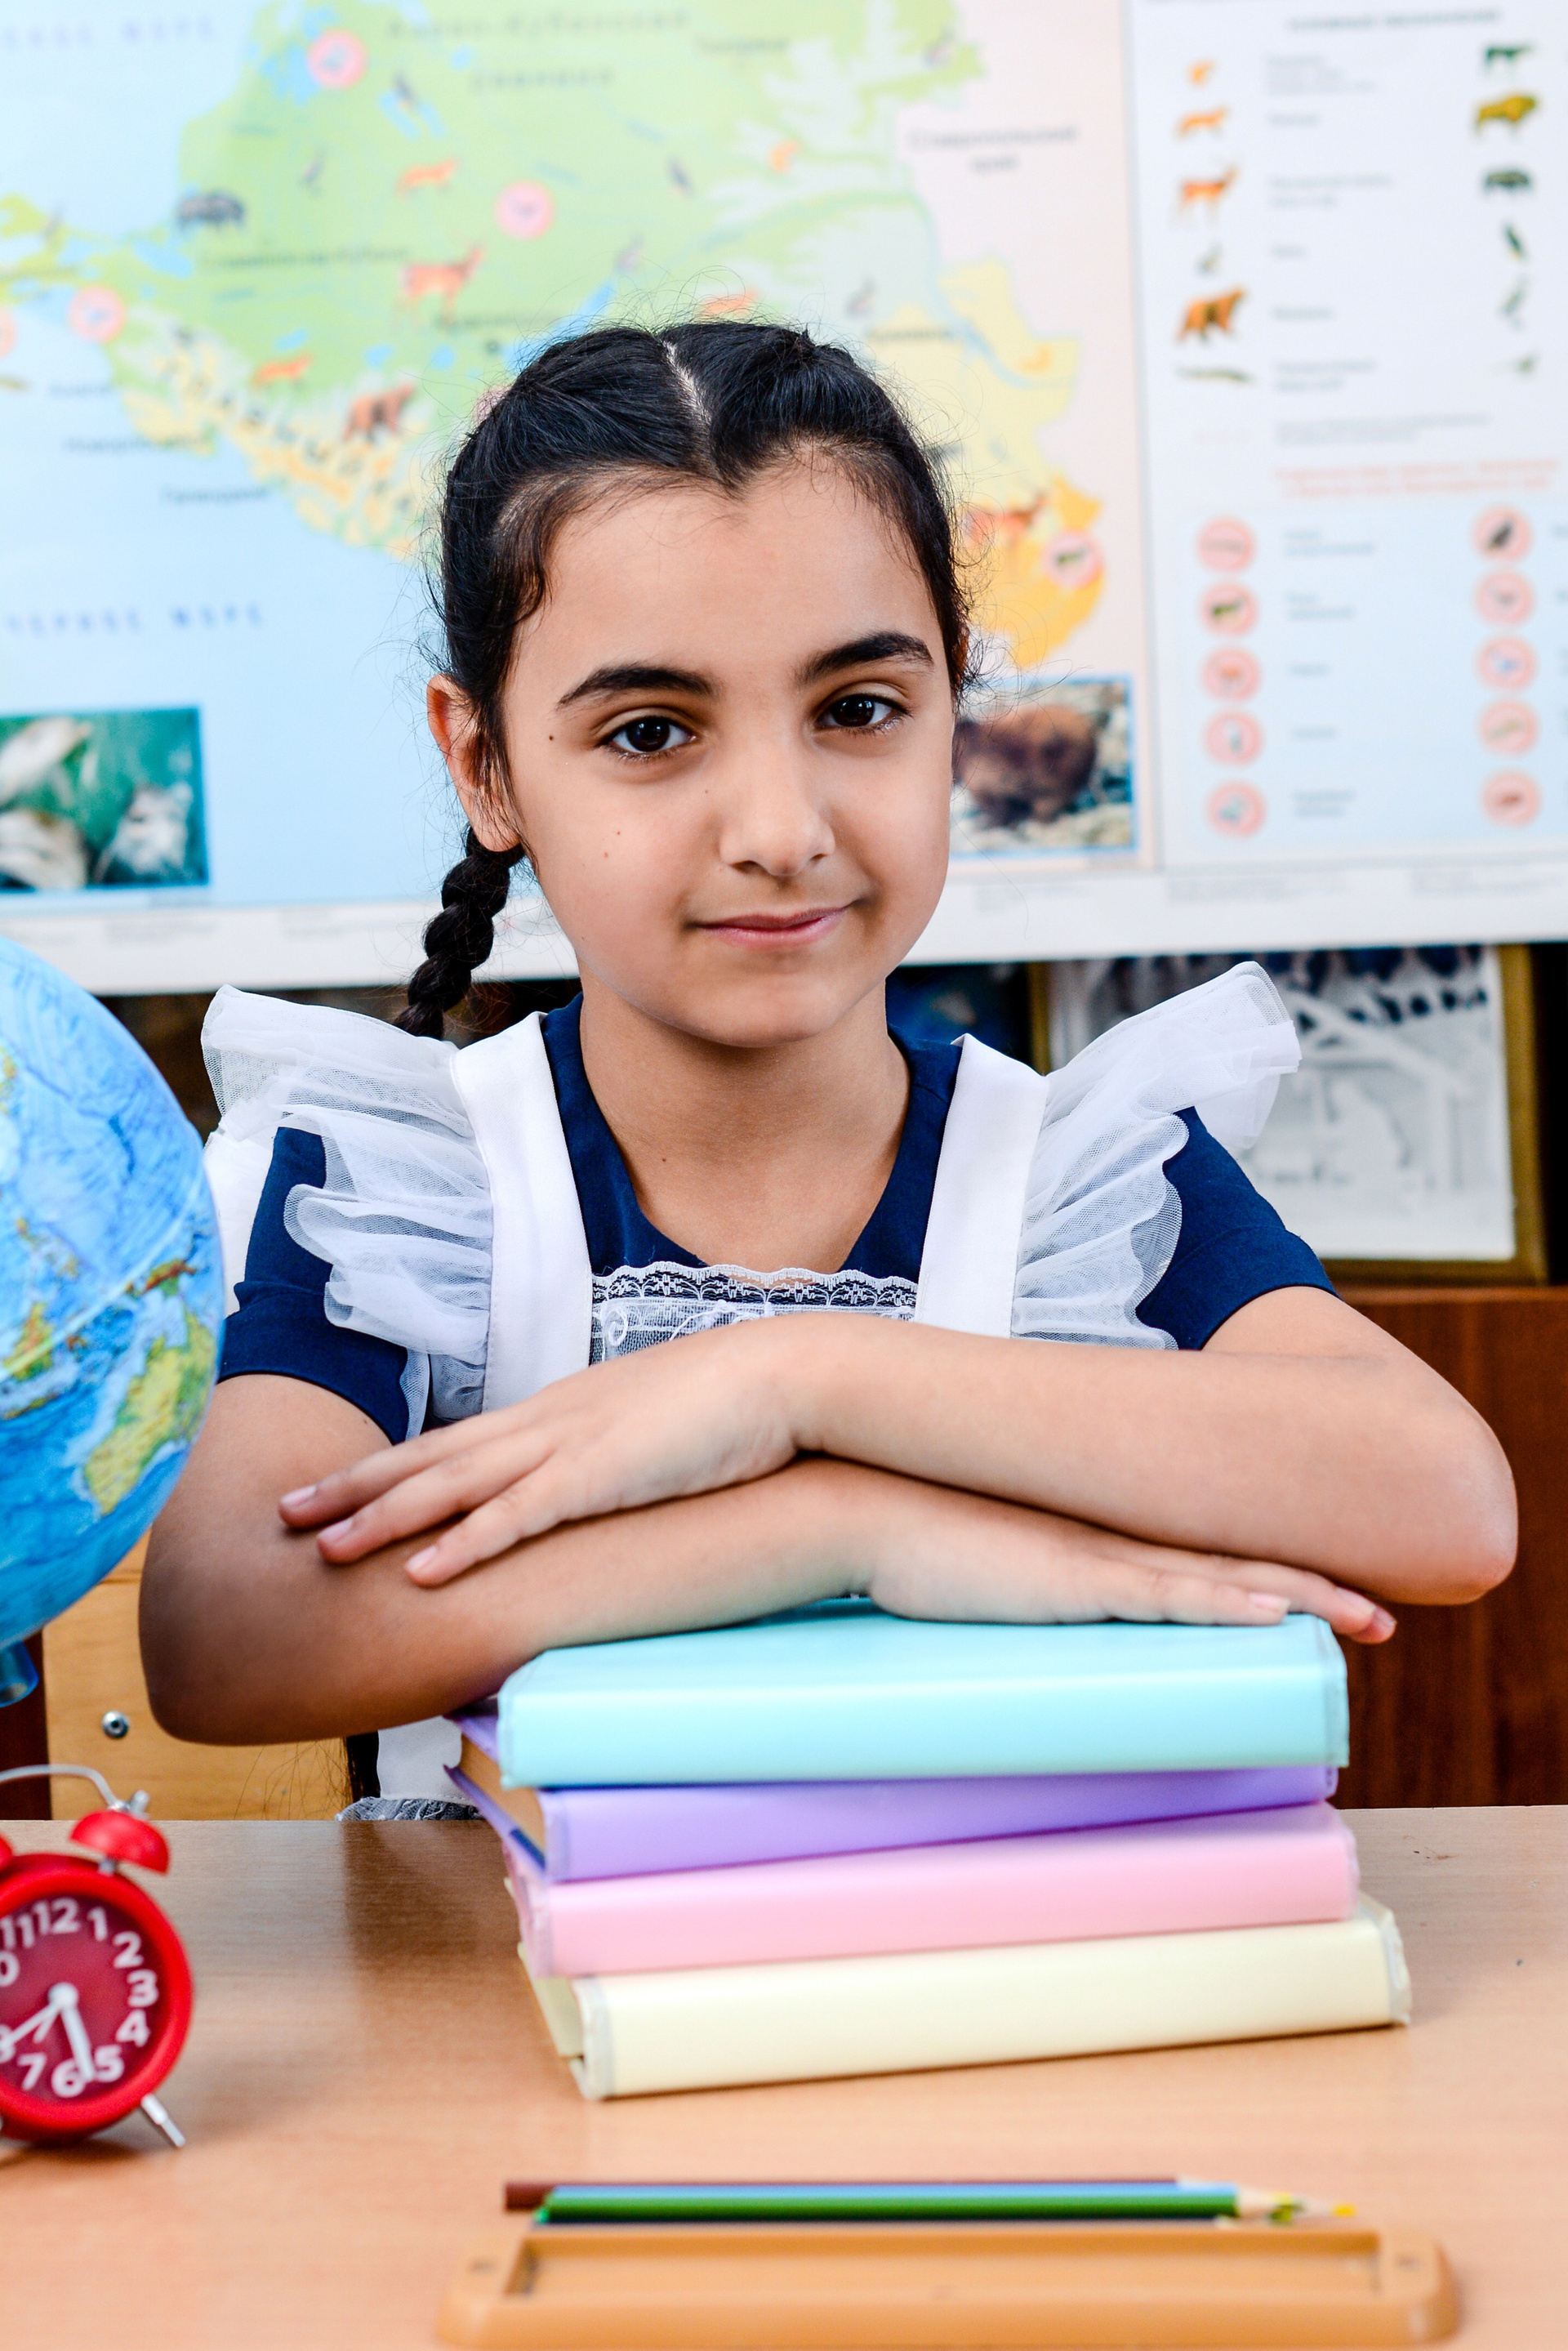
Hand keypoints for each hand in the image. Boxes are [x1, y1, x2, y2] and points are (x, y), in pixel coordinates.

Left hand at [279, 1319, 805, 1582]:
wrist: (787, 1375)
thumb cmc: (733, 1408)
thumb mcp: (654, 1434)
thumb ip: (614, 1460)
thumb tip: (597, 1490)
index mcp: (559, 1413)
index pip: (456, 1442)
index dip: (389, 1467)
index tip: (336, 1488)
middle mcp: (547, 1423)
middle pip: (430, 1458)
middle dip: (353, 1488)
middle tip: (283, 1512)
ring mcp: (570, 1447)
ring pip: (453, 1485)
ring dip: (382, 1517)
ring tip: (321, 1546)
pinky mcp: (602, 1477)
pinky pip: (516, 1517)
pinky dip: (461, 1543)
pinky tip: (417, 1570)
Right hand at [855, 1474, 1396, 1645]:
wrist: (856, 1507)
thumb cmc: (908, 1540)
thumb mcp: (982, 1567)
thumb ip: (1016, 1585)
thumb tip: (1025, 1613)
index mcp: (1092, 1537)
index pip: (1199, 1555)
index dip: (1269, 1575)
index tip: (1325, 1596)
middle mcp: (1108, 1538)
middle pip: (1234, 1562)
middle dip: (1314, 1587)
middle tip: (1379, 1614)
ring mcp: (1093, 1555)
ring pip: (1220, 1577)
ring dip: (1299, 1596)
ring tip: (1366, 1618)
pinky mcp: (1067, 1577)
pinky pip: (1163, 1594)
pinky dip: (1224, 1601)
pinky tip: (1273, 1612)